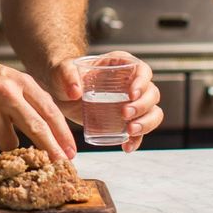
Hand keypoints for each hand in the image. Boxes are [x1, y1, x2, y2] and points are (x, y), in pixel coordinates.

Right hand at [0, 54, 77, 159]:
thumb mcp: (10, 80)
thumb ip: (30, 100)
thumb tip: (54, 132)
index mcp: (20, 81)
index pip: (49, 110)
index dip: (62, 134)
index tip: (70, 151)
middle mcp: (6, 91)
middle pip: (36, 127)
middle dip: (51, 149)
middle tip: (60, 164)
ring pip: (9, 142)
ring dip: (6, 145)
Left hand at [48, 51, 162, 152]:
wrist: (60, 94)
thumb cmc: (64, 76)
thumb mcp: (62, 71)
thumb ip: (66, 75)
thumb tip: (75, 91)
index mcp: (121, 65)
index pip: (142, 70)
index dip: (142, 82)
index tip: (130, 94)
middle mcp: (132, 83)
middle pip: (152, 93)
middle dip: (143, 105)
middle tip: (124, 114)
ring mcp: (132, 103)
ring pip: (152, 112)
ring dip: (146, 123)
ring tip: (130, 131)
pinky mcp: (126, 121)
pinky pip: (140, 131)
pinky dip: (137, 140)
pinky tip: (126, 147)